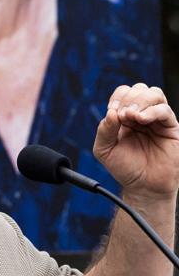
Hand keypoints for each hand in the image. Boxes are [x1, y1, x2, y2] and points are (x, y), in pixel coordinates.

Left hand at [93, 83, 178, 199]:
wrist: (143, 186)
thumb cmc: (125, 168)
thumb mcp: (104, 150)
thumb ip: (104, 131)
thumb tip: (111, 112)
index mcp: (125, 117)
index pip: (123, 93)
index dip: (117, 98)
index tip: (112, 112)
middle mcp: (142, 115)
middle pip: (139, 89)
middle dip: (128, 98)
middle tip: (123, 116)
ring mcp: (157, 120)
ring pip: (154, 94)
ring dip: (140, 101)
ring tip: (131, 117)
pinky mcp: (171, 128)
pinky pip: (165, 110)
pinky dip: (152, 111)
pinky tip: (141, 119)